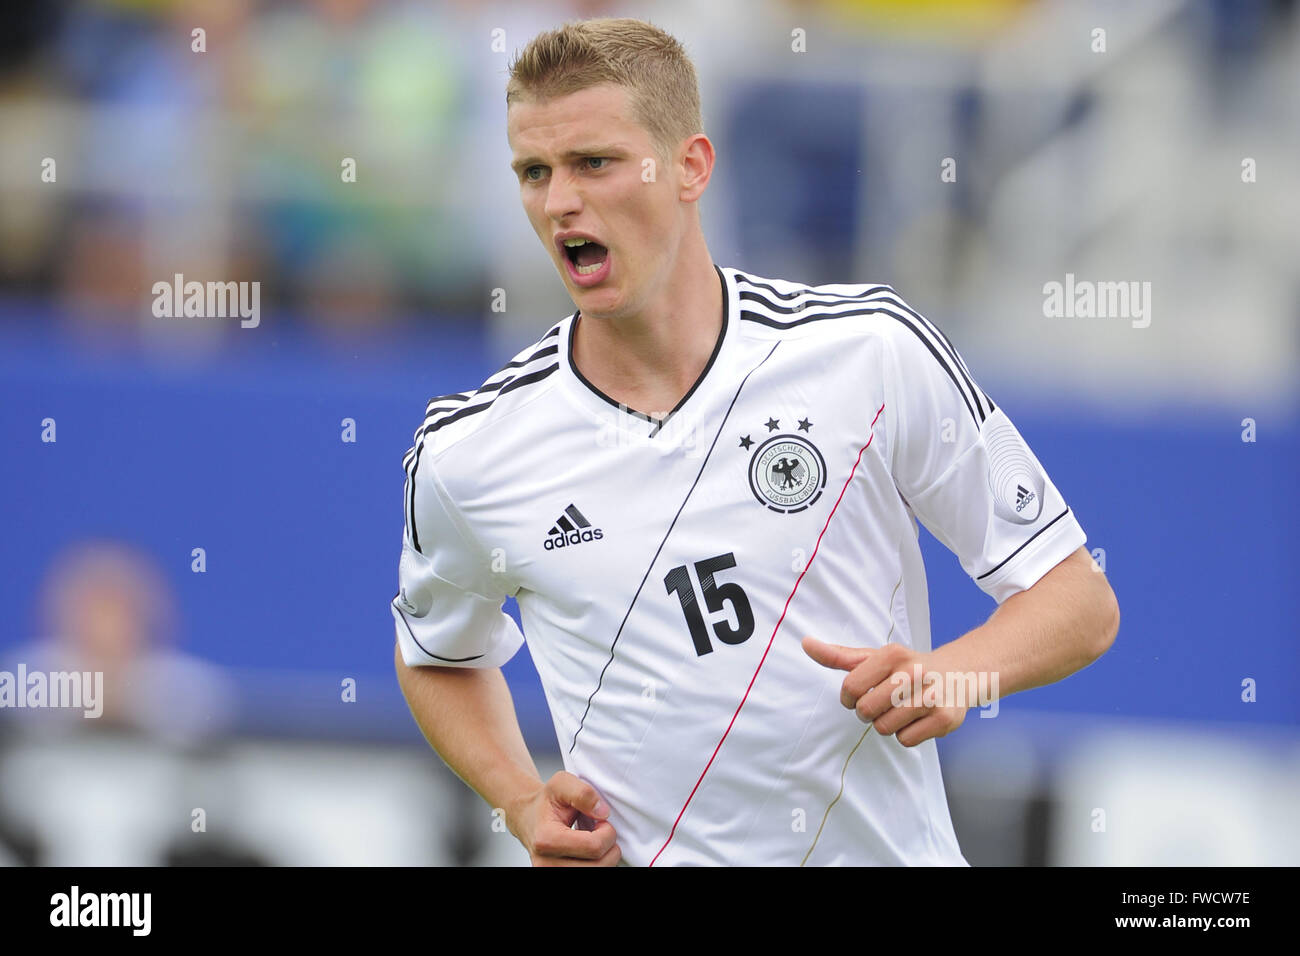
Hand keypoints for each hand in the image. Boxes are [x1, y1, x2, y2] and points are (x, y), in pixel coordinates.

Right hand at [508, 771, 621, 866]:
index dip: (607, 832)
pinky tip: (589, 851)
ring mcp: (550, 874)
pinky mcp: (557, 878)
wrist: (528, 818)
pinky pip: (592, 874)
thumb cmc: (545, 802)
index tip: (601, 821)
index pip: (594, 847)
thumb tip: (602, 812)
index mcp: (547, 839)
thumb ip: (582, 793)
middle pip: (598, 866)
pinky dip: (597, 863)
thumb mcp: (561, 783)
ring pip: (598, 873)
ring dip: (604, 857)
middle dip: (609, 846)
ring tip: (594, 841)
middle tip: (600, 831)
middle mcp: (546, 864)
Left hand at [801, 638, 968, 746]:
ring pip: (885, 728)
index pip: (850, 687)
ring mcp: (931, 696)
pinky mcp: (944, 718)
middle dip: (868, 713)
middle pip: (866, 711)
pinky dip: (906, 734)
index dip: (848, 698)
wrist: (959, 673)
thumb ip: (839, 655)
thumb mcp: (875, 657)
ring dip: (887, 724)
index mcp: (892, 654)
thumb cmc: (907, 667)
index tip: (857, 696)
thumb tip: (806, 643)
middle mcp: (914, 672)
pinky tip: (918, 718)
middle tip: (882, 703)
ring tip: (902, 709)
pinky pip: (906, 740)